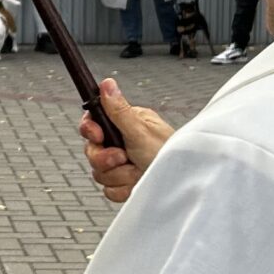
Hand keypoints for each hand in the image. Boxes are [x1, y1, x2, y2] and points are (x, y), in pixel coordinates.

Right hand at [81, 77, 173, 204]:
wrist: (182, 181)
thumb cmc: (169, 154)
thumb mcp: (140, 130)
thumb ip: (119, 110)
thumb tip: (107, 84)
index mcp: (125, 124)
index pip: (94, 122)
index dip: (91, 131)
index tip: (98, 136)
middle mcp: (122, 143)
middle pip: (92, 151)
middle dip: (107, 159)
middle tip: (124, 157)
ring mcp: (122, 165)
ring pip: (99, 172)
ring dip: (120, 175)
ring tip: (138, 171)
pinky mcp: (123, 184)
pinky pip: (109, 189)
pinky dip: (123, 189)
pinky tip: (137, 183)